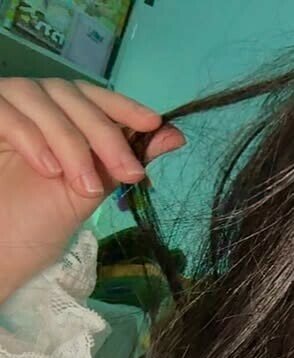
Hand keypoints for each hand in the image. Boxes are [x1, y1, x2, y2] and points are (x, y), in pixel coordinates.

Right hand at [0, 77, 186, 302]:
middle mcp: (31, 107)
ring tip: (82, 185)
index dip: (123, 106)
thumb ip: (123, 161)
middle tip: (128, 173)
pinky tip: (48, 170)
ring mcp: (3, 109)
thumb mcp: (90, 190)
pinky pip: (4, 111)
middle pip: (71, 96)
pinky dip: (30, 137)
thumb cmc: (38, 222)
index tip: (154, 123)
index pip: (93, 97)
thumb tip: (174, 136)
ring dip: (70, 142)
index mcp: (60, 119)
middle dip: (105, 135)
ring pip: (42, 100)